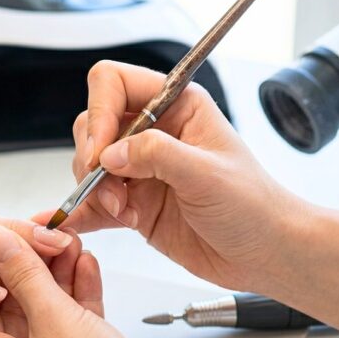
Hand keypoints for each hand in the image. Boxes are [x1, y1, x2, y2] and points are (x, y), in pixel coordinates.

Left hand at [0, 226, 194, 337]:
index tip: (7, 234)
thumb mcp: (54, 318)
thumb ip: (25, 275)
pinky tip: (87, 268)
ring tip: (70, 241)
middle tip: (44, 234)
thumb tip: (0, 242)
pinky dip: (77, 300)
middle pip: (12, 308)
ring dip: (58, 278)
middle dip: (32, 267)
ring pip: (45, 317)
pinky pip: (69, 331)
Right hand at [35, 61, 308, 291]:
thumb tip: (111, 153)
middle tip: (110, 189)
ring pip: (89, 166)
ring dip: (93, 190)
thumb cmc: (254, 207)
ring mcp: (141, 170)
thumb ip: (157, 155)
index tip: (100, 151)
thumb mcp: (208, 174)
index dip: (100, 113)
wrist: (265, 253)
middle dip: (93, 159)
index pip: (116, 84)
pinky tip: (74, 223)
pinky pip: (94, 204)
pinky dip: (81, 213)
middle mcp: (155, 133)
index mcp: (177, 107)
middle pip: (94, 125)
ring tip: (121, 212)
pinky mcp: (134, 205)